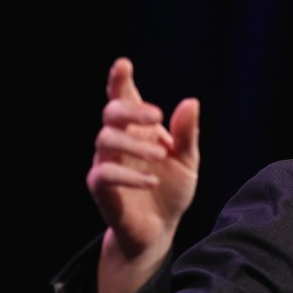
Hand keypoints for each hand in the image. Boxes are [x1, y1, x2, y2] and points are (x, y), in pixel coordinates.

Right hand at [86, 57, 199, 292]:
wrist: (161, 228)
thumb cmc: (171, 189)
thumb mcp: (188, 161)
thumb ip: (187, 134)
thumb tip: (190, 102)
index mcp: (139, 131)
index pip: (124, 99)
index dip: (120, 81)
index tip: (123, 64)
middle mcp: (119, 143)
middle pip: (111, 113)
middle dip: (130, 109)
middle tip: (156, 117)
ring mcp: (108, 163)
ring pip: (105, 140)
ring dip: (134, 144)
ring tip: (161, 155)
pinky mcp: (102, 189)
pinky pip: (103, 174)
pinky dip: (128, 175)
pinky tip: (152, 181)